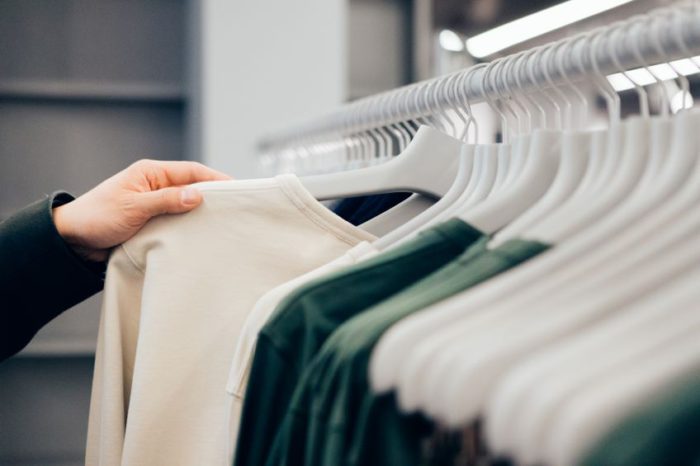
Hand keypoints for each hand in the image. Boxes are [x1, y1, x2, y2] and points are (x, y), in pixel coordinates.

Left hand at [53, 159, 230, 261]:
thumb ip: (167, 200)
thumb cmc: (97, 217)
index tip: (238, 189)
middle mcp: (155, 184)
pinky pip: (177, 219)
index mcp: (151, 173)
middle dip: (214, 196)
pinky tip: (200, 234)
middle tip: (236, 209)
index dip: (217, 179)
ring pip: (186, 204)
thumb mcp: (134, 208)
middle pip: (193, 186)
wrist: (72, 239)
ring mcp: (154, 202)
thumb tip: (199, 194)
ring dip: (201, 213)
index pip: (192, 171)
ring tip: (223, 223)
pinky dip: (189, 225)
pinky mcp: (152, 219)